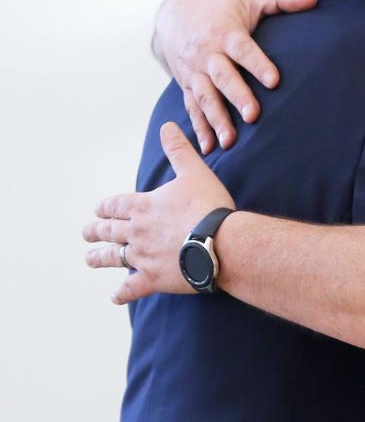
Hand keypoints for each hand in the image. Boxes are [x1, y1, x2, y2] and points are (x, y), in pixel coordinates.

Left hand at [83, 122, 235, 303]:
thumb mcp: (194, 171)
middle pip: (109, 231)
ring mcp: (143, 257)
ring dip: (99, 258)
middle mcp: (137, 232)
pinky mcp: (153, 278)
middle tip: (87, 232)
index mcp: (144, 206)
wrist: (220, 242)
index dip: (106, 206)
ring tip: (89, 259)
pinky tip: (115, 296)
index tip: (99, 208)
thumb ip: (178, 150)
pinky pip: (131, 288)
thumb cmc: (208, 206)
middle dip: (96, 231)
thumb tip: (168, 126)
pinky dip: (121, 293)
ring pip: (114, 258)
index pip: (117, 205)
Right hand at [153, 0, 316, 152]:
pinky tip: (209, 149)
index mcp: (226, 34)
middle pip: (223, 77)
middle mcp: (208, 55)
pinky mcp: (187, 86)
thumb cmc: (224, 7)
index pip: (244, 50)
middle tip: (254, 116)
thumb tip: (313, 1)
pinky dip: (199, 129)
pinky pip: (192, 109)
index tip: (275, 81)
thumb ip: (281, 0)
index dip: (258, 64)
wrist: (176, 12)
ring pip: (205, 98)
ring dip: (217, 120)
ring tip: (230, 142)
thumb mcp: (250, 0)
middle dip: (237, 97)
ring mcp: (195, 72)